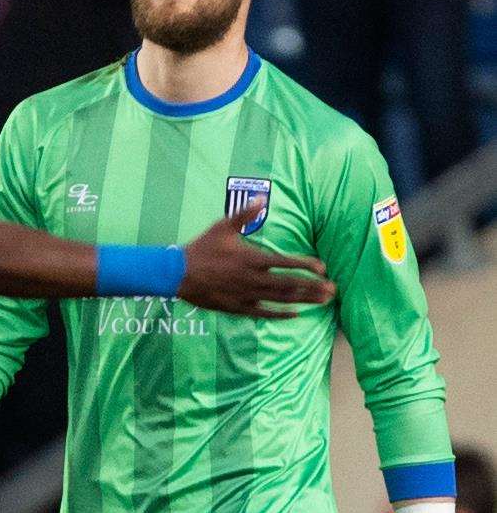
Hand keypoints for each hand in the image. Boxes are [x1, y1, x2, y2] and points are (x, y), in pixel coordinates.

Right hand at [179, 201, 335, 318]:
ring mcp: (246, 295)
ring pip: (281, 300)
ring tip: (322, 302)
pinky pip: (263, 313)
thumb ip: (244, 214)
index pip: (286, 262)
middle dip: (313, 287)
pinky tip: (295, 315)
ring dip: (303, 300)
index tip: (323, 268)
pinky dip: (280, 315)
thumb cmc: (202, 248)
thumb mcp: (222, 226)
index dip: (306, 265)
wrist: (178, 274)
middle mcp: (253, 279)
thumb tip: (260, 197)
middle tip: (333, 290)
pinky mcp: (238, 307)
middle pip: (290, 285)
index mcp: (251, 258)